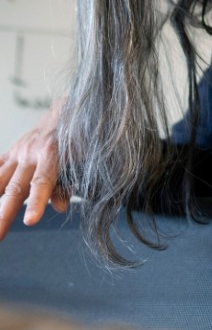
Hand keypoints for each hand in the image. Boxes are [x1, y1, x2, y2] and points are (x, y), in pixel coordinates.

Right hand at [0, 98, 68, 240]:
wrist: (69, 108)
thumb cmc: (81, 136)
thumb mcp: (85, 157)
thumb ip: (70, 183)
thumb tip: (59, 207)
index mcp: (52, 153)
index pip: (42, 183)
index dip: (36, 202)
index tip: (30, 221)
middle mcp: (30, 153)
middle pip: (15, 189)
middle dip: (4, 215)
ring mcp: (17, 152)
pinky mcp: (11, 152)